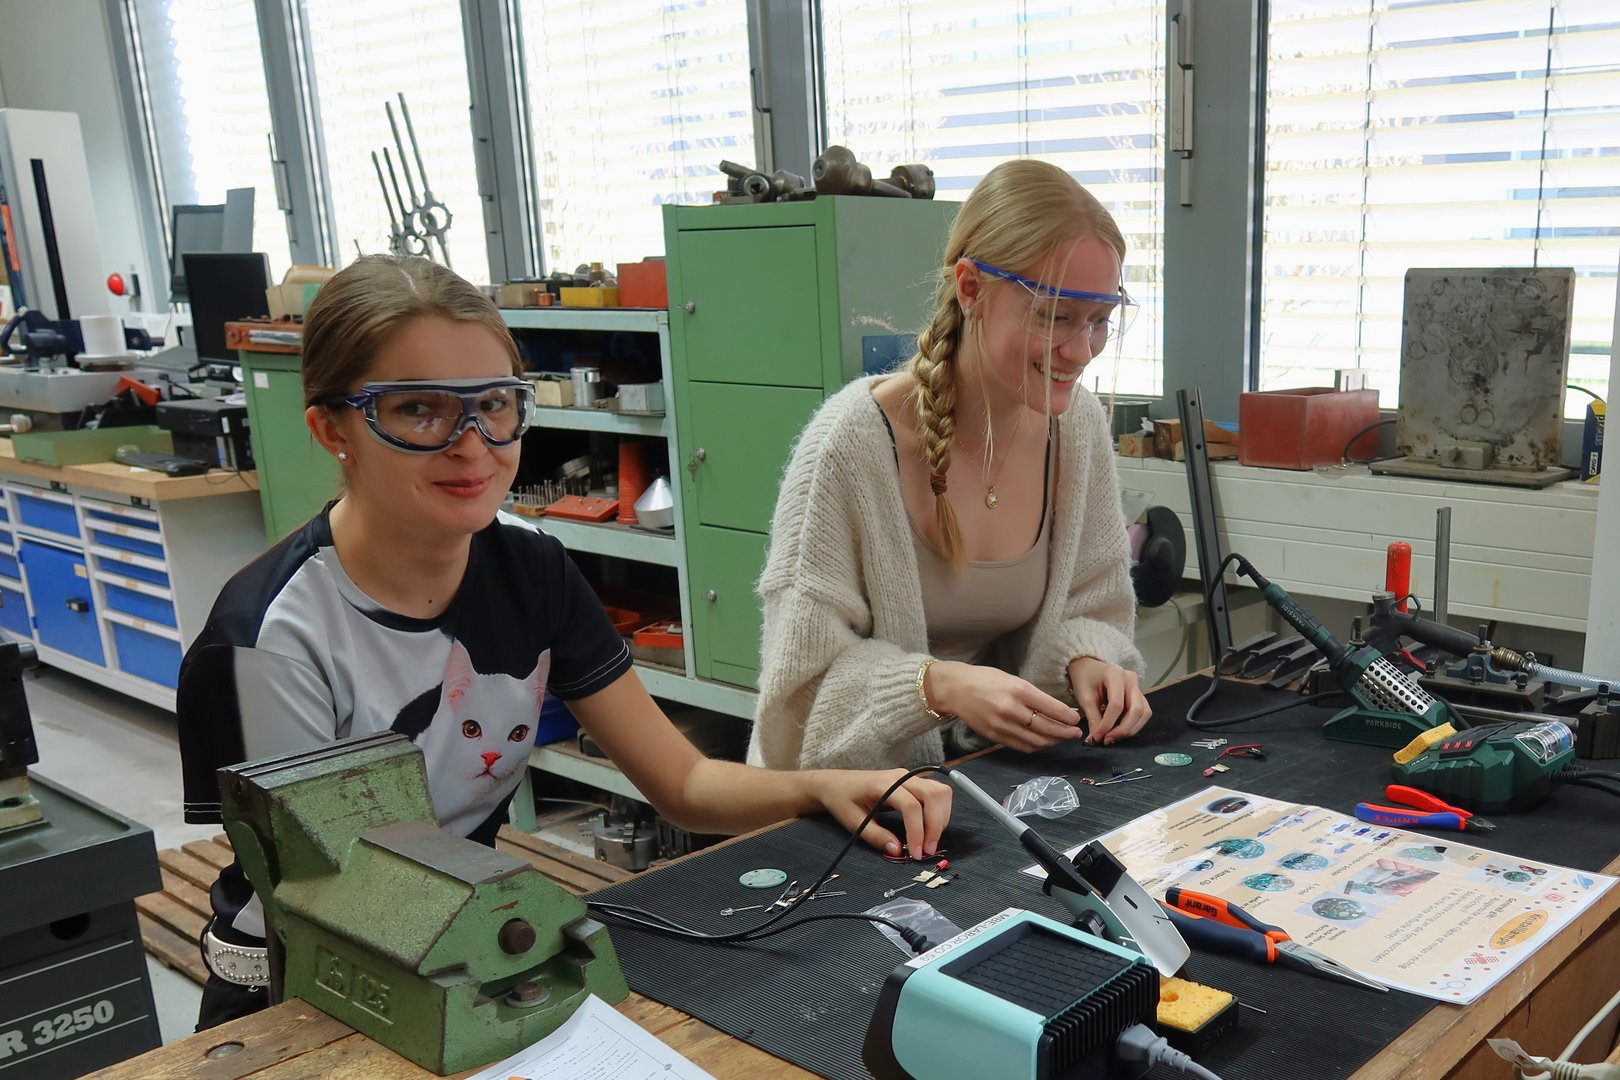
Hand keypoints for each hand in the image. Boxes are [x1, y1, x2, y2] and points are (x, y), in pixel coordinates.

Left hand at [812, 769, 951, 858]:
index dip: (918, 831)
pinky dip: (939, 811)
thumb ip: (876, 836)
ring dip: (941, 817)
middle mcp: (900, 776)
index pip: (911, 806)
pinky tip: (929, 828)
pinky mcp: (913, 781)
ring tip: (930, 840)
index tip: (916, 853)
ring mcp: (908, 777)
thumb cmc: (842, 800)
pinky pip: (936, 792)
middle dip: (936, 825)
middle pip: (934, 794)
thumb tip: (898, 851)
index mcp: (883, 784)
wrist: (835, 783)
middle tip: (928, 850)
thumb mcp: (853, 822)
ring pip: (940, 791)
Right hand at [927, 660, 1084, 752]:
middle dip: (1065, 732)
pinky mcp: (994, 736)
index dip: (1068, 717)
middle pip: (1047, 728)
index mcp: (1018, 690)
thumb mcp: (1013, 680)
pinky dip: (1036, 746)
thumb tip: (1058, 710)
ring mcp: (1002, 725)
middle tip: (1075, 732)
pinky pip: (1021, 746)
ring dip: (1052, 741)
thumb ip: (1034, 696)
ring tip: (1061, 738)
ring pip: (1036, 741)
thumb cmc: (985, 680)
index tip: (1077, 719)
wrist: (956, 689)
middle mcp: (1011, 709)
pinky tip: (1043, 742)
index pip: (1052, 708)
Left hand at [1068, 656, 1149, 743]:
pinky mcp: (1140, 695)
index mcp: (1115, 674)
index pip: (1117, 704)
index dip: (1108, 724)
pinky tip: (1118, 731)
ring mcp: (1138, 687)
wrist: (1089, 669)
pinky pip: (1143, 713)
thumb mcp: (1084, 698)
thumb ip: (1093, 718)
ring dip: (1130, 729)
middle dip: (1123, 729)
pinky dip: (1133, 725)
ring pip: (1144, 713)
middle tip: (1107, 740)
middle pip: (1136, 710)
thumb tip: (1096, 740)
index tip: (1097, 737)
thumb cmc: (1085, 679)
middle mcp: (1131, 679)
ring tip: (1112, 737)